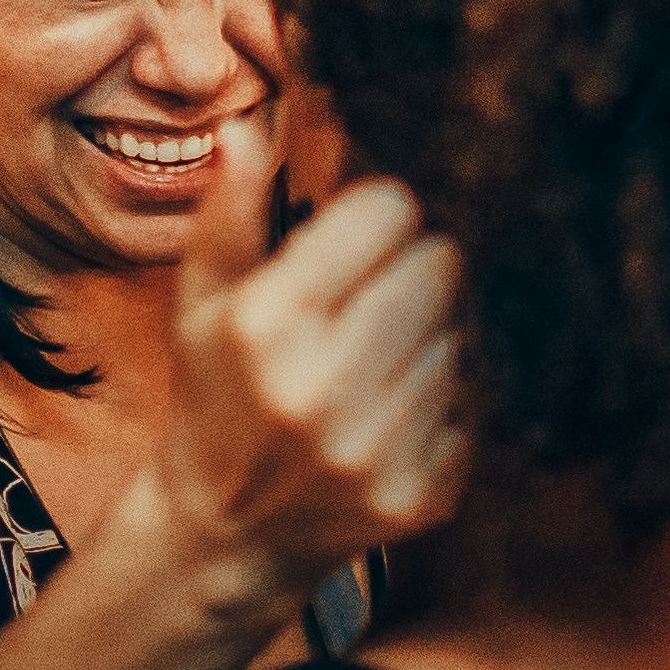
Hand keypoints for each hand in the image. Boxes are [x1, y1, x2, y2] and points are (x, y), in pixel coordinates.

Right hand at [152, 118, 464, 605]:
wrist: (225, 539)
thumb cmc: (216, 399)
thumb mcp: (201, 305)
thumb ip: (228, 214)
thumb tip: (244, 130)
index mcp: (267, 323)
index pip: (390, 210)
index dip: (375, 219)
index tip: (353, 243)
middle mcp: (324, 388)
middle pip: (439, 266)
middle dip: (409, 272)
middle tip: (367, 307)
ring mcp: (378, 449)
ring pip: (457, 337)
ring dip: (423, 343)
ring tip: (366, 374)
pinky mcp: (421, 497)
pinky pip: (469, 407)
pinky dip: (437, 409)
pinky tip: (385, 424)